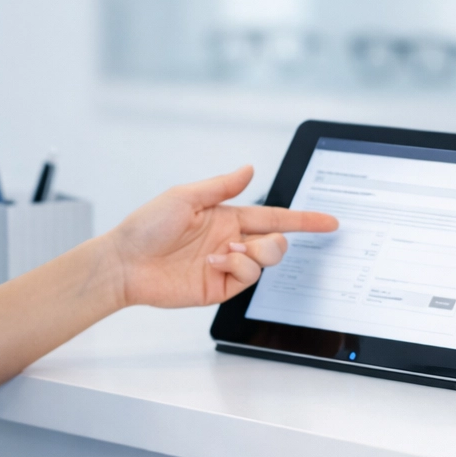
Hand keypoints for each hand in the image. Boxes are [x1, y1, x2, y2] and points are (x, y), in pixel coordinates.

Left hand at [104, 166, 338, 308]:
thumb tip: (250, 169)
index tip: (330, 222)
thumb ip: (222, 186)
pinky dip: (238, 268)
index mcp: (228, 216)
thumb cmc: (147, 226)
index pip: (274, 217)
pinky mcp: (219, 287)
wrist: (125, 263)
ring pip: (266, 261)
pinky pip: (247, 279)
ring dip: (251, 255)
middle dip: (274, 242)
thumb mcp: (185, 196)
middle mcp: (232, 240)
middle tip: (247, 242)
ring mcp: (227, 265)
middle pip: (276, 242)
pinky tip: (216, 263)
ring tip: (223, 253)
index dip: (304, 220)